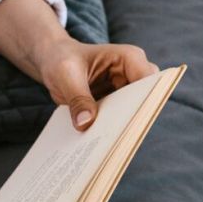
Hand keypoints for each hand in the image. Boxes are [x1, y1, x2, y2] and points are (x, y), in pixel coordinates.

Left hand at [36, 41, 157, 129]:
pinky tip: (95, 141)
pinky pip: (119, 120)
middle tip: (117, 138)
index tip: (134, 121)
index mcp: (129, 58)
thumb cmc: (62, 59)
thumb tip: (86, 124)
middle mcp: (133, 74)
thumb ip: (78, 98)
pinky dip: (109, 130)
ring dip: (121, 127)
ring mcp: (126, 91)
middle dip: (133, 118)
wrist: (54, 61)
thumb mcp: (66, 74)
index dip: (146, 101)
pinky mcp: (116, 105)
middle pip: (145, 100)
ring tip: (104, 144)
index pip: (148, 81)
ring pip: (133, 114)